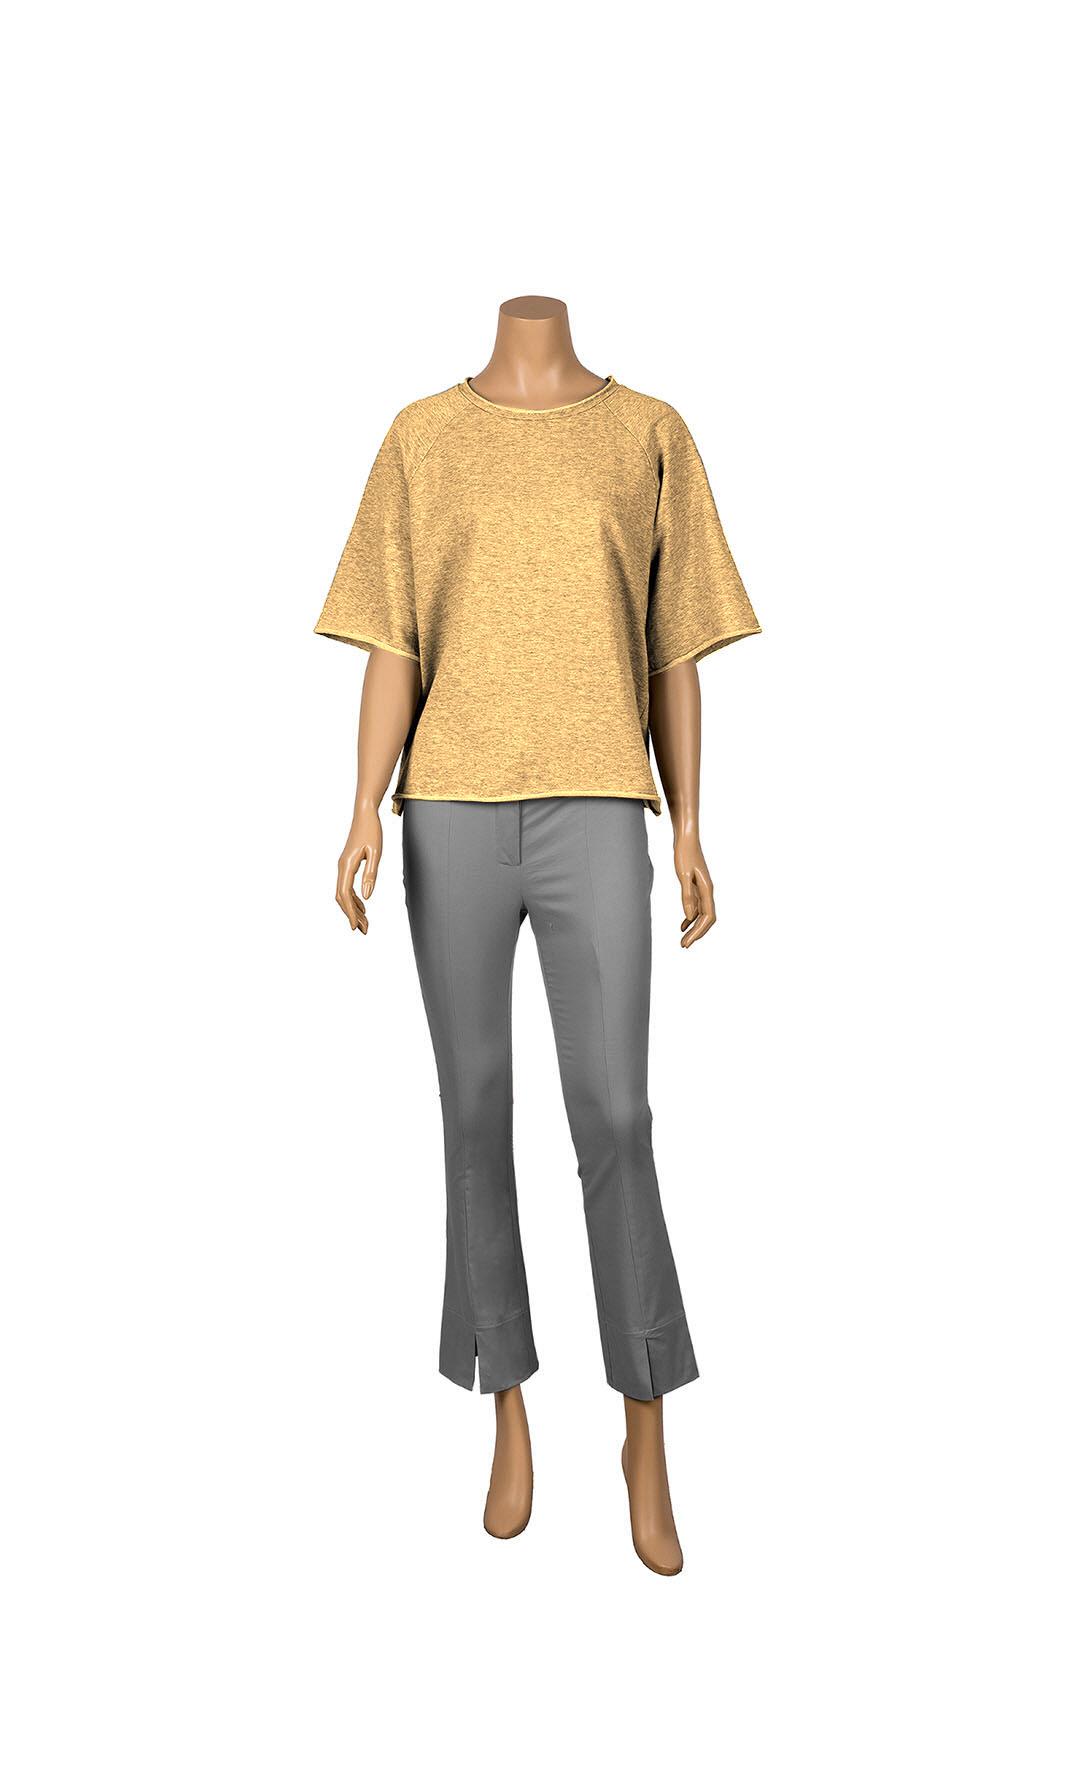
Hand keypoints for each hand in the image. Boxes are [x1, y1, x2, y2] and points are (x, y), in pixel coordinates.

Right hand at [336, 807, 382, 933]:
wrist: (365, 814)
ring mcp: (343, 866)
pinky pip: (347, 886)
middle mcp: (341, 867)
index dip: (349, 913)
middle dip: (352, 915)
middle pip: (342, 897)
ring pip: (344, 893)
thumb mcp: (375, 853)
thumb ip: (370, 875)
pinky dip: (354, 899)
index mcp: (347, 866)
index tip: (355, 927)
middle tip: (363, 930)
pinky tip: (363, 907)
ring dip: (353, 909)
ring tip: (365, 923)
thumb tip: (366, 897)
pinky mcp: (348, 865)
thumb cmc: (372, 831)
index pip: (345, 895)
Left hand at [673, 833, 715, 948]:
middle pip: (706, 918)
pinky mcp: (696, 886)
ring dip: (693, 927)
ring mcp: (703, 888)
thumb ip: (687, 896)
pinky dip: (690, 917)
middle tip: (683, 945)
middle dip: (696, 934)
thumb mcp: (683, 876)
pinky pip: (696, 907)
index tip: (686, 942)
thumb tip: (689, 917)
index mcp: (707, 889)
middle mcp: (707, 890)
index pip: (707, 917)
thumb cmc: (684, 854)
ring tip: (683, 939)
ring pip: (701, 914)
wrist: (686, 838)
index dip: (698, 932)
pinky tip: (682, 925)